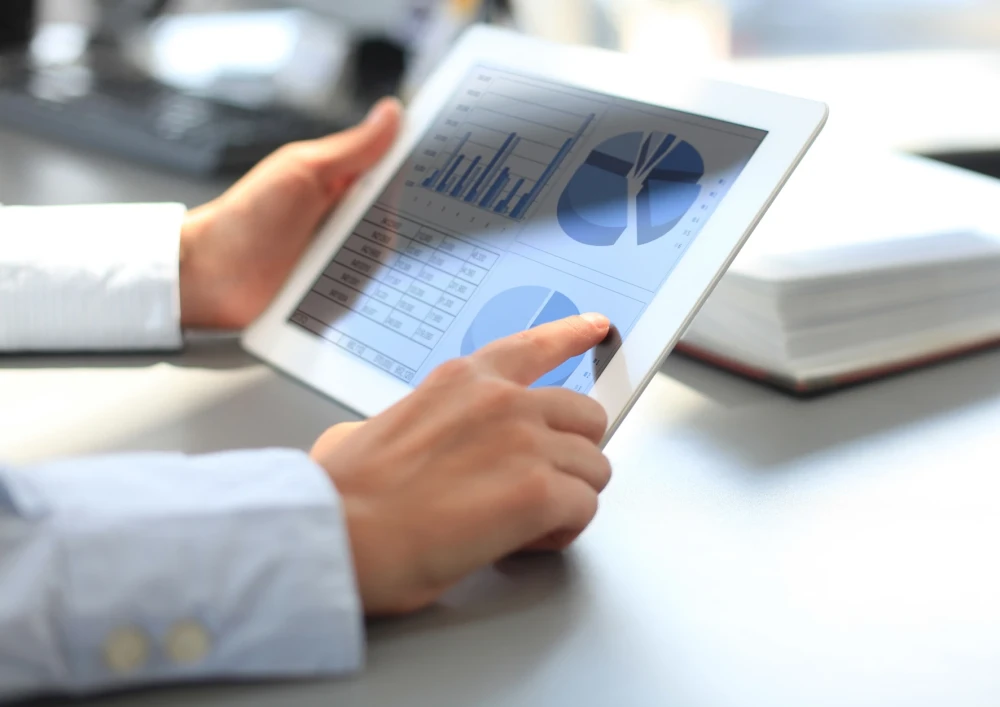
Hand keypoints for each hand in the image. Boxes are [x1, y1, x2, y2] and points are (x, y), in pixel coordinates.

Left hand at [179, 97, 402, 328]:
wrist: (211, 279)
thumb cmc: (247, 220)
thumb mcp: (304, 173)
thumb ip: (352, 148)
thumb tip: (392, 113)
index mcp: (342, 182)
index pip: (395, 172)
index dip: (418, 171)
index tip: (436, 173)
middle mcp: (346, 218)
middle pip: (396, 220)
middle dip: (391, 227)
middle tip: (364, 226)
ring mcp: (342, 256)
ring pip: (383, 259)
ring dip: (369, 263)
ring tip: (335, 261)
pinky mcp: (338, 293)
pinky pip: (367, 292)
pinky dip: (359, 292)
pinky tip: (342, 289)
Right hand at [310, 314, 612, 615]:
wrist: (332, 535)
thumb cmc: (342, 497)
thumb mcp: (359, 432)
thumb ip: (394, 426)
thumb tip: (362, 442)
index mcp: (460, 381)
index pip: (533, 347)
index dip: (571, 336)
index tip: (595, 327)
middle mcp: (501, 401)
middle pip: (585, 416)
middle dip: (572, 453)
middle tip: (541, 484)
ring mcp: (524, 442)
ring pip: (593, 467)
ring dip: (568, 499)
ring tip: (522, 523)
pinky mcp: (537, 492)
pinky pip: (584, 508)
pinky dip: (561, 532)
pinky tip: (521, 541)